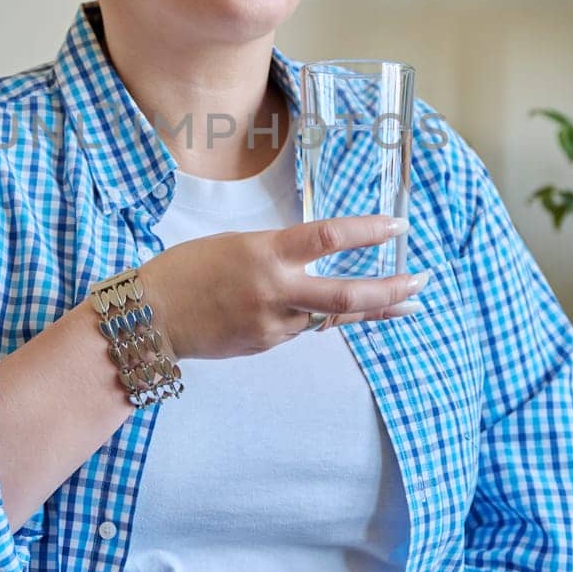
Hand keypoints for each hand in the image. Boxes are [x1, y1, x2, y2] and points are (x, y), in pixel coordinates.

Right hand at [134, 215, 425, 359]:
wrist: (150, 318)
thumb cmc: (187, 270)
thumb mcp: (237, 245)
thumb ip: (279, 254)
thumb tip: (314, 263)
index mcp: (265, 254)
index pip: (328, 238)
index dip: (368, 232)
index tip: (398, 226)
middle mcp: (275, 291)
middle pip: (347, 296)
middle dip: (391, 291)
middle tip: (422, 282)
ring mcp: (273, 324)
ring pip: (332, 317)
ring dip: (371, 310)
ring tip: (405, 304)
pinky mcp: (267, 345)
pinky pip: (302, 327)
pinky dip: (319, 317)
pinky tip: (322, 310)